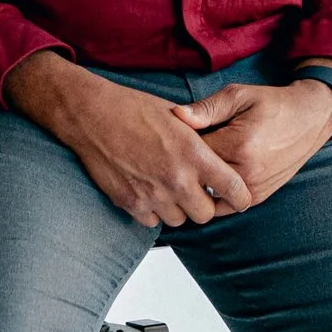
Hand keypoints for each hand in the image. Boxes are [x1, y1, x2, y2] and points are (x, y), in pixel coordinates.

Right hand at [5, 52, 256, 230]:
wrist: (92, 115)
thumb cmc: (134, 109)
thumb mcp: (178, 117)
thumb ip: (200, 141)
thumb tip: (218, 158)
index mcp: (194, 154)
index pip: (234, 190)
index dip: (239, 197)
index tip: (236, 195)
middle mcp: (176, 179)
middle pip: (206, 214)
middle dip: (204, 205)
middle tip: (196, 191)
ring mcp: (152, 194)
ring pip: (179, 220)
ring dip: (178, 208)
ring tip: (169, 188)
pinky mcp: (130, 203)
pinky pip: (152, 222)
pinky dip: (153, 211)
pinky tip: (148, 190)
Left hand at [170, 75, 331, 208]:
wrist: (310, 118)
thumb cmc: (272, 104)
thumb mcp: (239, 95)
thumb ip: (207, 108)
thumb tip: (176, 115)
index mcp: (238, 145)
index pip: (191, 154)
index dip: (178, 145)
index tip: (174, 137)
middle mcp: (247, 173)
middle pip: (197, 178)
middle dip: (186, 167)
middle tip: (180, 153)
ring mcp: (254, 189)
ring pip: (208, 196)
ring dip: (198, 185)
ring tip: (193, 167)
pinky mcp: (259, 197)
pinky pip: (224, 205)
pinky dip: (212, 195)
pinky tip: (208, 179)